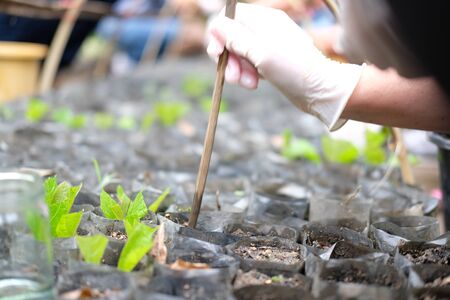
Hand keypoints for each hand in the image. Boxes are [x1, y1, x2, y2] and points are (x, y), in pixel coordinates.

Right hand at [206, 3, 363, 129]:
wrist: (320, 90)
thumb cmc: (293, 69)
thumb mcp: (260, 52)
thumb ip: (235, 37)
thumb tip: (214, 24)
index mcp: (263, 19)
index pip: (229, 17)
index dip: (219, 35)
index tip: (218, 55)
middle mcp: (264, 28)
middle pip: (231, 37)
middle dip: (229, 58)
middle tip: (234, 77)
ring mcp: (267, 45)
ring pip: (239, 53)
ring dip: (238, 70)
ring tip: (249, 84)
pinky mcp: (270, 61)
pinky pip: (249, 64)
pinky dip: (247, 74)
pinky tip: (255, 84)